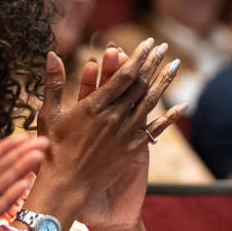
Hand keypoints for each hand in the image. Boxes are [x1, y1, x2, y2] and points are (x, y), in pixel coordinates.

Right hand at [30, 41, 179, 230]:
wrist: (67, 187)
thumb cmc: (52, 150)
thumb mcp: (49, 113)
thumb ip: (54, 82)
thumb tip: (52, 53)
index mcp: (95, 106)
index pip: (124, 75)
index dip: (138, 57)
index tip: (148, 43)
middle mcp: (115, 117)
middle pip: (140, 84)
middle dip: (153, 63)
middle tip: (163, 47)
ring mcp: (126, 133)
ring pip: (150, 102)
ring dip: (164, 82)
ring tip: (175, 65)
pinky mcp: (132, 149)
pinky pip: (155, 129)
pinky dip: (170, 117)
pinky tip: (183, 106)